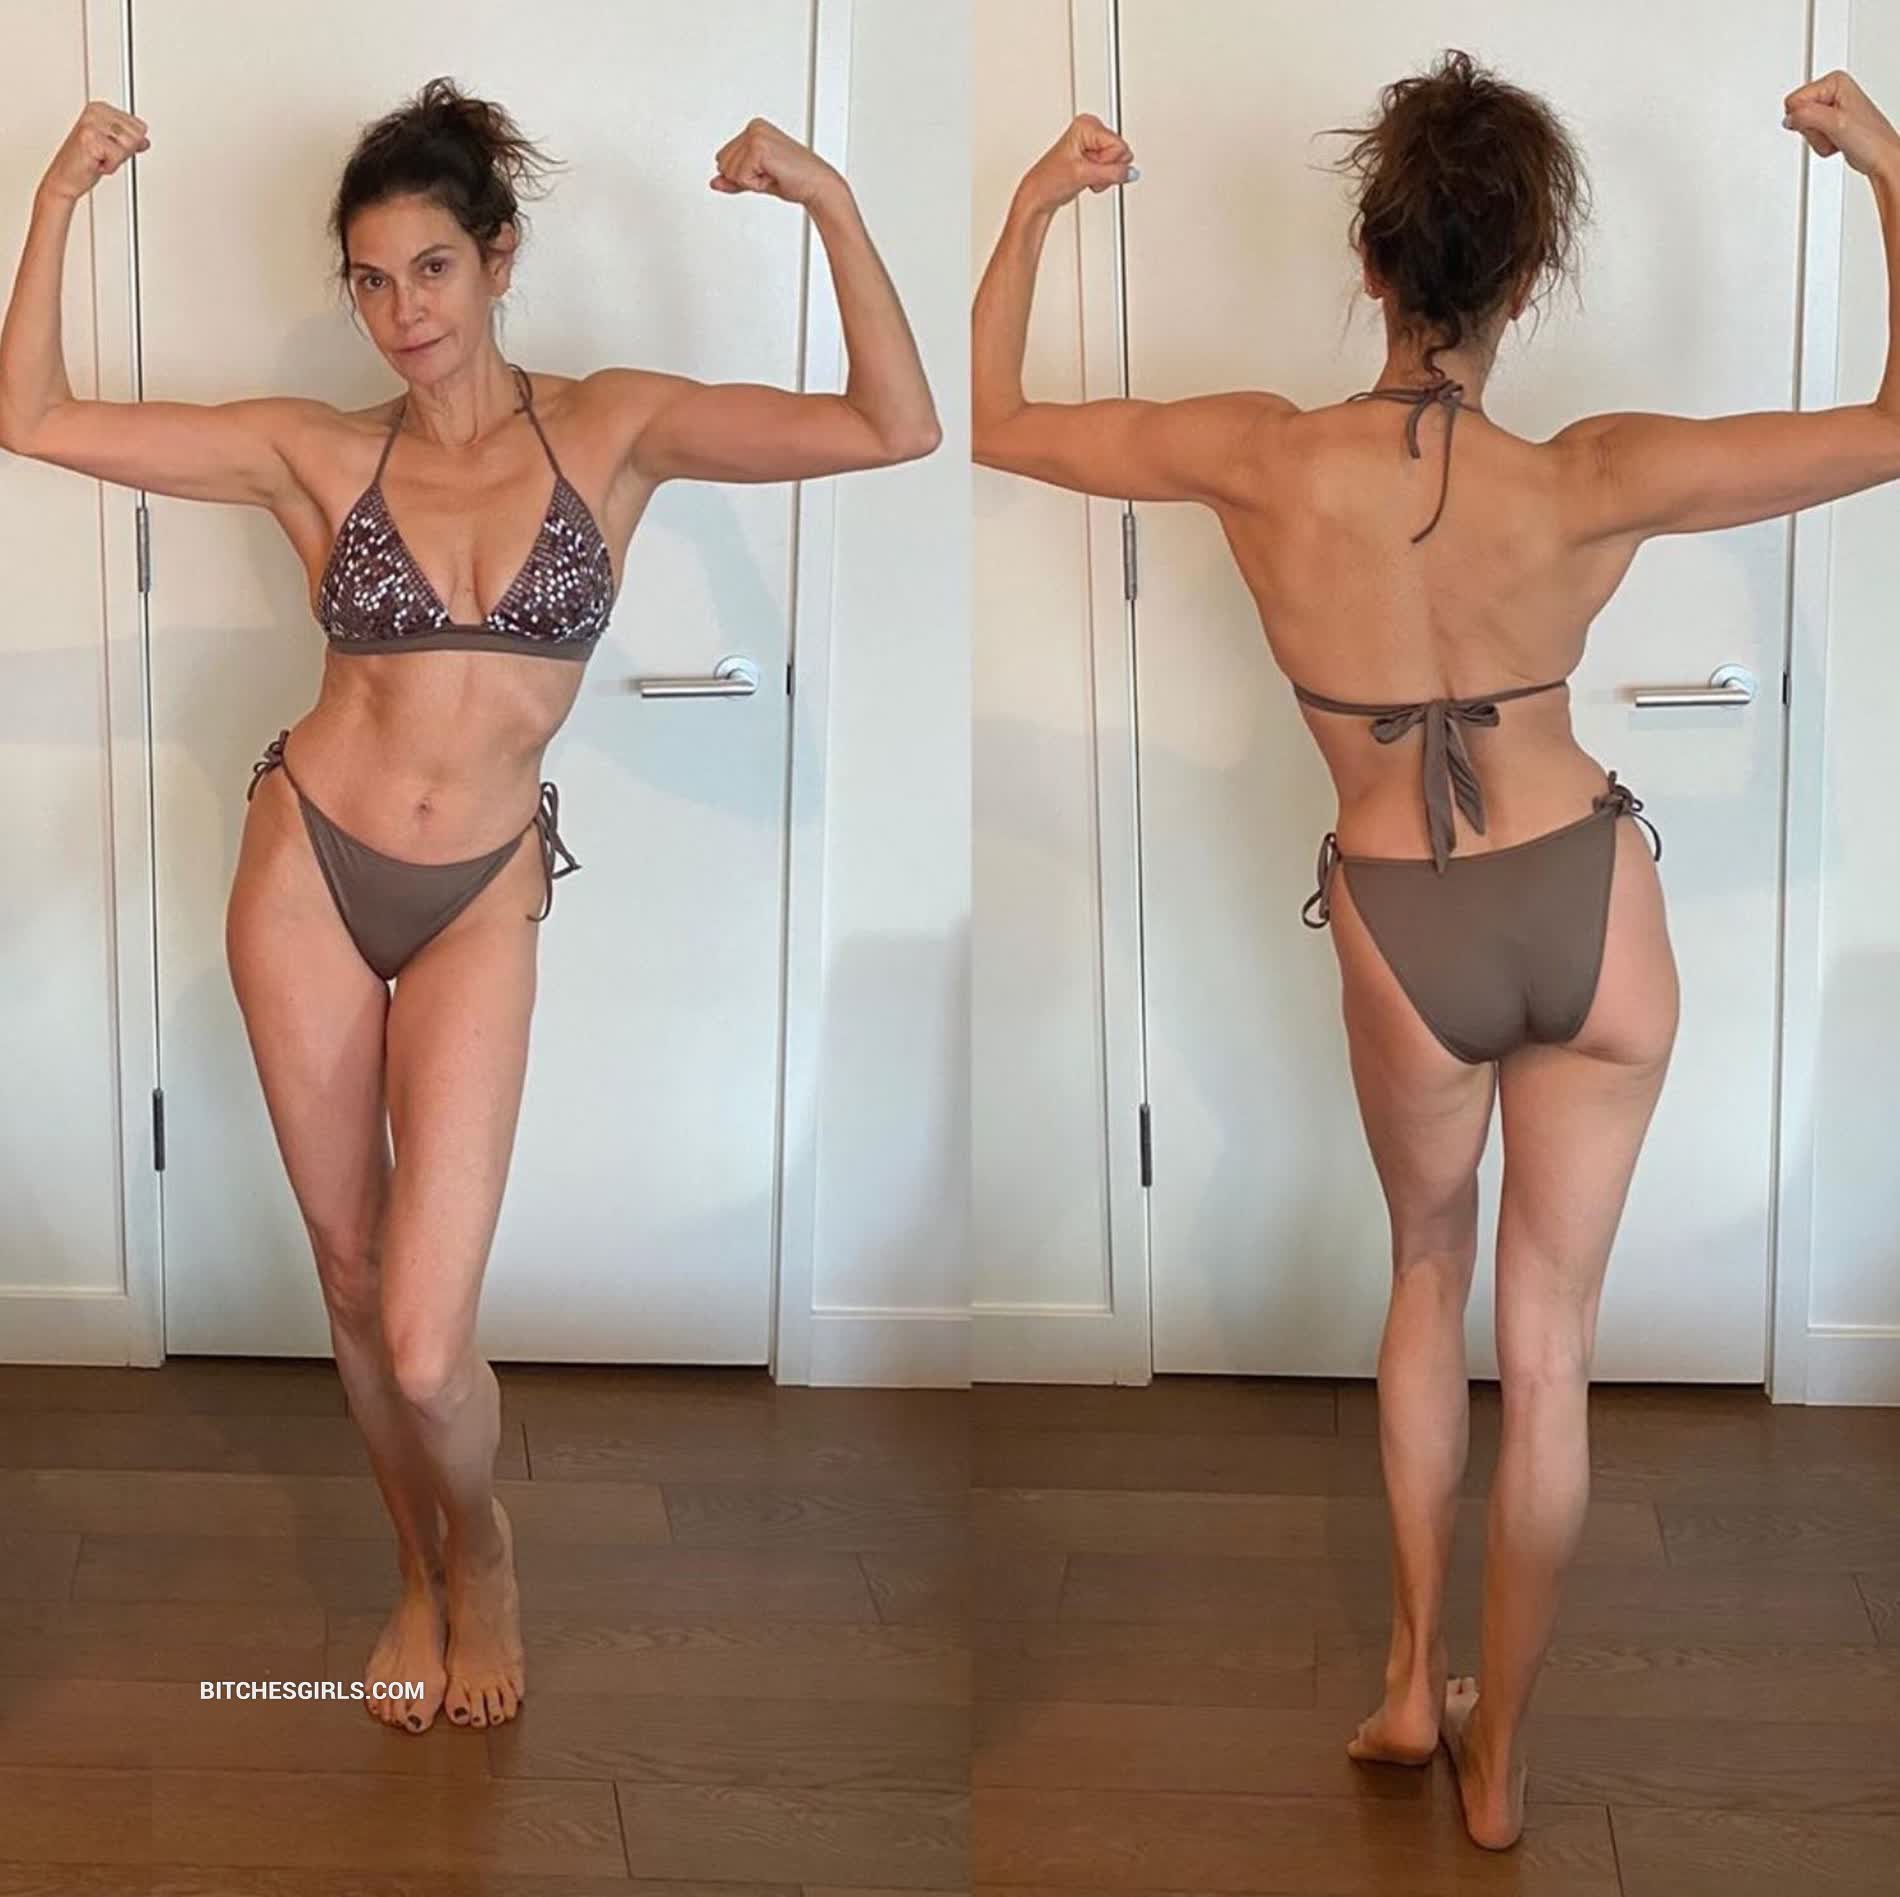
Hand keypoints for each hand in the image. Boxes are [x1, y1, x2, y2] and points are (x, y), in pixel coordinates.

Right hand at [40, 102, 148, 203]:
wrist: (65, 177)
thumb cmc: (85, 162)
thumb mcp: (112, 147)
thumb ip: (129, 141)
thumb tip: (144, 140)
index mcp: (101, 109)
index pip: (139, 127)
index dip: (130, 145)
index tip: (110, 147)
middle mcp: (96, 112)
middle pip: (137, 135)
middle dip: (124, 152)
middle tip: (104, 155)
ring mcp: (91, 123)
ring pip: (129, 145)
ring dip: (117, 159)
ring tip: (100, 157)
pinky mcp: (90, 137)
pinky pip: (118, 156)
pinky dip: (110, 166)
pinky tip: (96, 162)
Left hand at [710, 118, 840, 207]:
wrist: (818, 185)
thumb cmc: (794, 181)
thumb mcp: (757, 179)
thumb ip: (734, 179)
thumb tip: (713, 182)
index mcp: (754, 129)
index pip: (723, 159)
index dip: (742, 175)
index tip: (767, 172)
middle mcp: (754, 128)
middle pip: (723, 164)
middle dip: (745, 178)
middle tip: (771, 175)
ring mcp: (756, 135)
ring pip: (730, 171)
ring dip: (751, 181)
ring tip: (773, 175)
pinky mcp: (758, 147)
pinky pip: (741, 177)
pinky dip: (756, 184)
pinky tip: (774, 176)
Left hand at [1017, 113, 1134, 215]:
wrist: (1040, 194)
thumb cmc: (1050, 180)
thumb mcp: (1083, 175)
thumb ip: (1112, 172)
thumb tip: (1131, 172)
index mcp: (1087, 124)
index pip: (1119, 146)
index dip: (1107, 163)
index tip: (1090, 167)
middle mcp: (1091, 129)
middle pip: (1120, 152)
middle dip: (1106, 168)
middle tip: (1087, 172)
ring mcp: (1093, 142)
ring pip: (1117, 162)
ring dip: (1103, 175)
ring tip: (1084, 176)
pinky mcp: (1093, 156)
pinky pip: (1111, 169)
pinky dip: (1101, 178)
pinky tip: (1086, 178)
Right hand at [1784, 71, 1899, 176]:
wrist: (1880, 156)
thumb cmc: (1869, 138)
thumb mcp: (1835, 123)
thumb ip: (1807, 115)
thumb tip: (1788, 118)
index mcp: (1834, 81)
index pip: (1794, 100)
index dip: (1805, 119)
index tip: (1824, 123)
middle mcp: (1832, 90)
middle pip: (1797, 114)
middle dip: (1812, 130)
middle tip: (1832, 131)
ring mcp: (1830, 108)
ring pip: (1802, 127)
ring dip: (1817, 139)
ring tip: (1837, 137)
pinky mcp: (1829, 123)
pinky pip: (1809, 136)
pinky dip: (1820, 143)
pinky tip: (1837, 141)